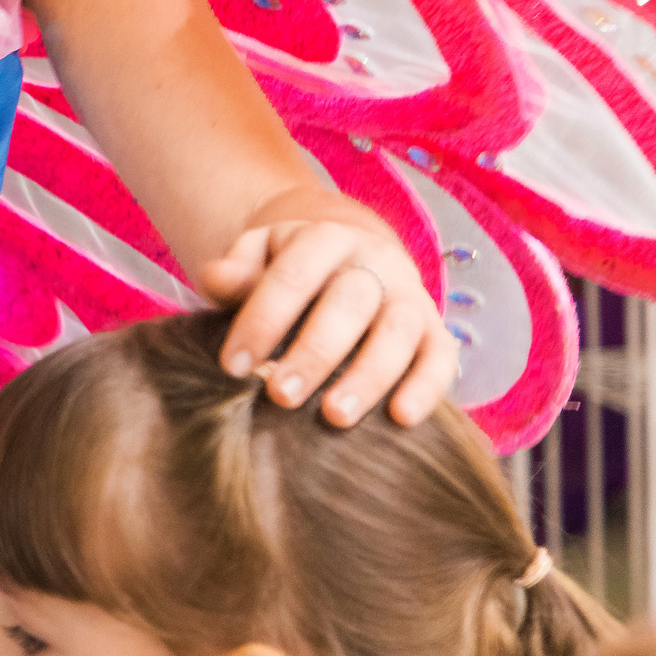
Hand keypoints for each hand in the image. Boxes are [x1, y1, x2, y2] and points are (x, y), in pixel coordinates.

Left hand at [199, 213, 457, 427]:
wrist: (346, 259)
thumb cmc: (288, 271)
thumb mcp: (257, 259)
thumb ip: (236, 271)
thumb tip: (214, 276)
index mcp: (324, 237)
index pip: (291, 277)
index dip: (260, 321)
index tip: (232, 366)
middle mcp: (374, 260)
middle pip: (348, 304)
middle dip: (313, 353)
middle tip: (279, 397)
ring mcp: (409, 294)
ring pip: (397, 332)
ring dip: (368, 376)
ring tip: (334, 417)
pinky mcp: (435, 330)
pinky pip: (441, 356)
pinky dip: (427, 387)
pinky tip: (401, 419)